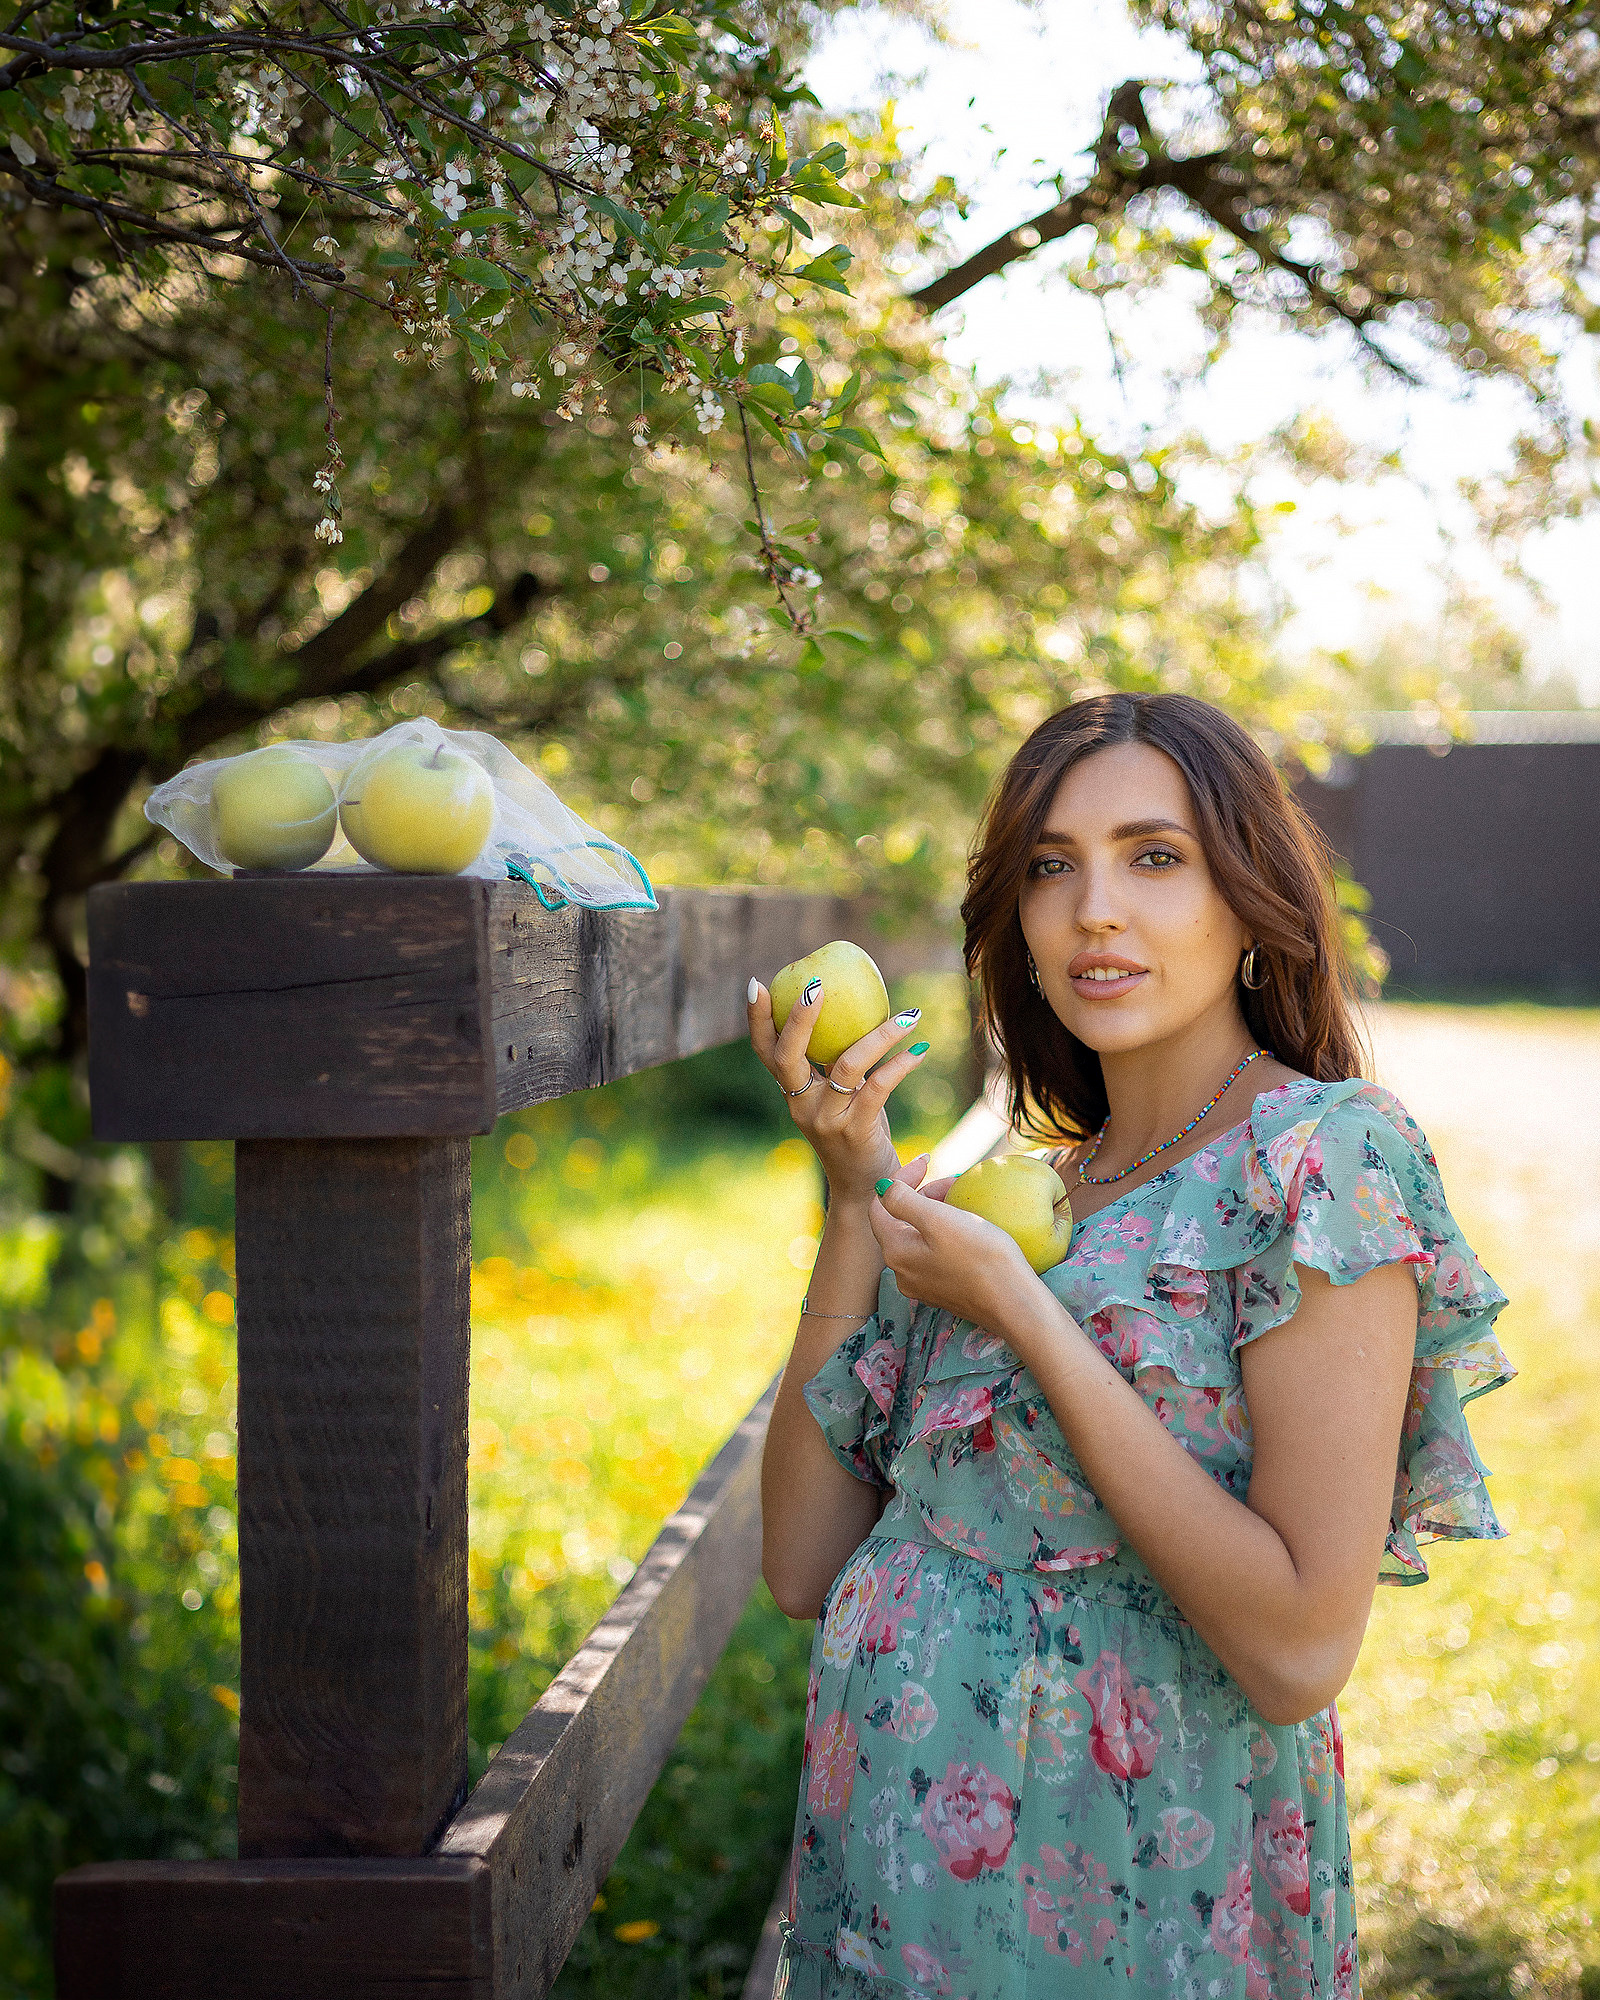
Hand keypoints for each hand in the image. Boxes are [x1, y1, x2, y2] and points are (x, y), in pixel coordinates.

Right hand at [746, 975, 930, 1204]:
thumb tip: (853, 1009)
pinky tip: (921, 1048)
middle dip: (799, 1018)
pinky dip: (902, 1064)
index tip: (757, 984)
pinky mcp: (856, 1131)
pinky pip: (879, 1086)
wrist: (868, 1190)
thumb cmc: (857, 1132)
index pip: (766, 1052)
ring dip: (880, 1035)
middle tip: (818, 984)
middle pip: (787, 1057)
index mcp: (793, 1093)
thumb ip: (836, 1064)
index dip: (757, 1020)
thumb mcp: (840, 1096)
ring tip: (908, 1015)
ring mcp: (827, 1120)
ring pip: (847, 1065)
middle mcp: (802, 1106)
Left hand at [870, 1155, 1035, 1328]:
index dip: (900, 1178)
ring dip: (936, 1211)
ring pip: (920, 1236)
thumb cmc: (979, 1257)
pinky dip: (946, 1233)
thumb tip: (881, 1188)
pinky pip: (935, 1253)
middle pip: (901, 1220)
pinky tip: (969, 1226)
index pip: (881, 1205)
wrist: (1014, 1303)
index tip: (928, 1161)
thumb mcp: (938, 1220)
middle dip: (923, 1194)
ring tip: (963, 1198)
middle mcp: (901, 1272)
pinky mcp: (943, 1291)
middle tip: (953, 1180)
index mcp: (895, 1251)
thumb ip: (902, 1200)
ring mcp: (922, 1285)